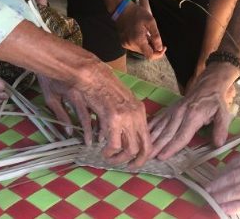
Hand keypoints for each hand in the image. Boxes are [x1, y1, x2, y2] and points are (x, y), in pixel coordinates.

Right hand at [37, 63, 151, 166]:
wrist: (91, 73)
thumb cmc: (101, 84)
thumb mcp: (120, 101)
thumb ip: (124, 117)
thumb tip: (122, 135)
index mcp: (140, 110)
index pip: (149, 140)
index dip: (143, 155)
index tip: (133, 161)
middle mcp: (136, 115)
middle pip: (141, 149)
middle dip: (132, 161)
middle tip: (121, 165)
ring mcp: (126, 117)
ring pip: (128, 149)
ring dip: (117, 158)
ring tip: (108, 157)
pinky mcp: (112, 119)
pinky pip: (113, 143)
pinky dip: (107, 151)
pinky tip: (98, 148)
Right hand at [115, 0, 164, 59]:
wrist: (122, 9)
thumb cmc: (138, 14)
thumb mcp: (151, 22)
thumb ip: (156, 36)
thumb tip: (160, 48)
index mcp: (138, 40)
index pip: (150, 55)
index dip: (158, 54)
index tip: (163, 47)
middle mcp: (131, 45)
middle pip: (145, 53)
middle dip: (153, 48)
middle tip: (155, 37)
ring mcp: (126, 45)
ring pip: (140, 51)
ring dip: (146, 45)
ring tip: (147, 34)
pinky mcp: (124, 43)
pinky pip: (135, 47)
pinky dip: (140, 43)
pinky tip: (141, 35)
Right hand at [149, 64, 236, 159]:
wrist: (207, 86)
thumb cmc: (215, 103)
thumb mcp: (223, 114)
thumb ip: (221, 129)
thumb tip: (218, 144)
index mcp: (193, 116)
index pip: (181, 135)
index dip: (171, 147)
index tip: (162, 157)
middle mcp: (180, 114)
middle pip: (167, 133)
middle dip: (157, 147)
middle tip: (146, 158)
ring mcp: (172, 111)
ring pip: (159, 127)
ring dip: (151, 139)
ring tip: (142, 150)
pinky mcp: (169, 110)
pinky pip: (157, 119)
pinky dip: (149, 127)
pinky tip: (142, 134)